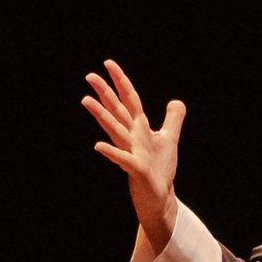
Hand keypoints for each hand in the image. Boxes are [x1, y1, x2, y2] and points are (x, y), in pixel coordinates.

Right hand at [83, 58, 186, 249]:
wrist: (158, 197)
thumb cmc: (160, 169)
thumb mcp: (169, 139)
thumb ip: (172, 119)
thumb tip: (177, 101)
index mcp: (138, 128)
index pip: (129, 100)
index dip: (121, 81)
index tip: (108, 63)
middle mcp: (131, 137)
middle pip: (117, 111)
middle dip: (105, 93)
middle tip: (90, 76)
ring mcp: (131, 152)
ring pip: (115, 130)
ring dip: (101, 116)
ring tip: (85, 100)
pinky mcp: (136, 169)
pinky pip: (122, 159)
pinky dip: (111, 152)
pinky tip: (98, 146)